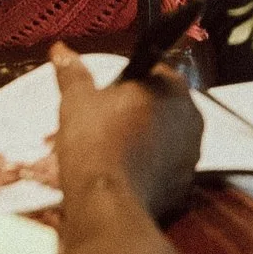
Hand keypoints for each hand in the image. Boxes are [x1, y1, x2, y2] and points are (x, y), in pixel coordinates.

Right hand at [48, 42, 201, 221]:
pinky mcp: (186, 183)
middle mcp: (191, 116)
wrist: (106, 202)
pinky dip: (146, 167)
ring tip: (108, 151)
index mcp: (171, 88)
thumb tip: (60, 50)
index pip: (151, 71)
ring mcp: (192, 153)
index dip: (124, 84)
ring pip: (162, 137)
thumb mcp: (77, 101)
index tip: (104, 98)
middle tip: (102, 126)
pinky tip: (122, 172)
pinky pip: (164, 167)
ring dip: (140, 140)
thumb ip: (73, 73)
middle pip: (158, 106)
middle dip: (133, 113)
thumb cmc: (94, 143)